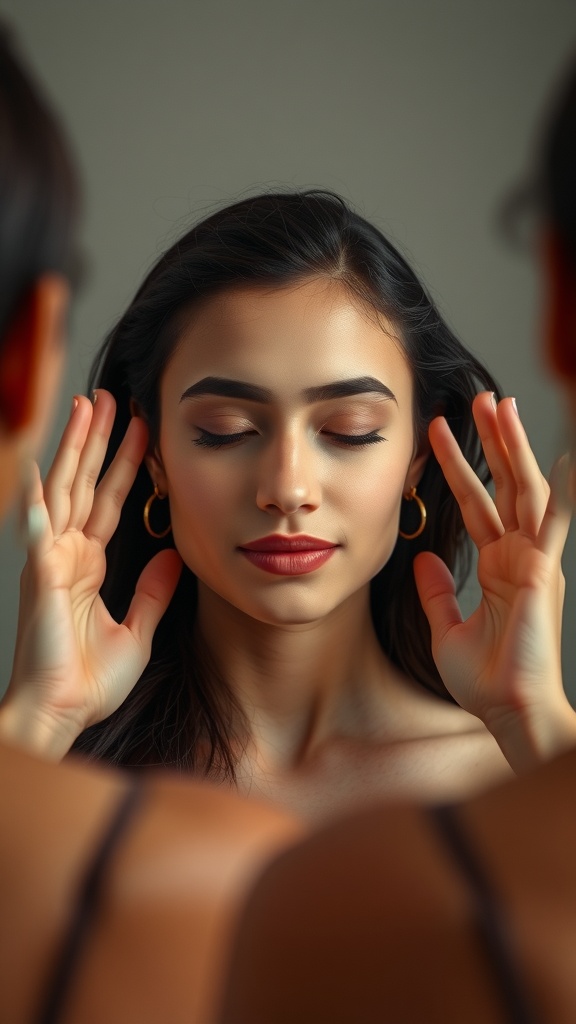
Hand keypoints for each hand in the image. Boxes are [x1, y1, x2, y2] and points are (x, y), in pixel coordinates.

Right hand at [0, 390, 181, 759]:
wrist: (63, 713)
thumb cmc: (89, 680)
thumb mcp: (138, 629)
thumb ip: (153, 591)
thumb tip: (174, 556)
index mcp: (86, 564)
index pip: (109, 501)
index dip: (124, 466)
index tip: (141, 431)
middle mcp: (66, 554)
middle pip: (85, 483)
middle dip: (97, 440)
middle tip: (110, 398)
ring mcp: (50, 560)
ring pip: (64, 489)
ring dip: (75, 448)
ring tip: (87, 407)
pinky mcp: (42, 575)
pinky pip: (39, 528)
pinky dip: (38, 496)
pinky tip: (40, 463)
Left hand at [413, 391, 574, 772]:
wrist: (508, 711)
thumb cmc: (486, 678)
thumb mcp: (447, 627)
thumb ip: (437, 591)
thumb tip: (422, 558)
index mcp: (499, 564)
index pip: (476, 503)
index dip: (459, 468)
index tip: (438, 434)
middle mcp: (519, 555)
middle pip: (504, 485)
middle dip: (492, 441)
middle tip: (480, 399)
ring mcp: (534, 560)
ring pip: (525, 490)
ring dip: (514, 448)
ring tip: (500, 406)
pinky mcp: (543, 571)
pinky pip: (553, 523)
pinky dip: (560, 490)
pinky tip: (559, 458)